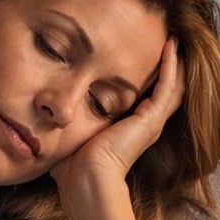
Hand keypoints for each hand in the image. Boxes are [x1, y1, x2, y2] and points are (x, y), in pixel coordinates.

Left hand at [50, 37, 184, 186]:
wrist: (87, 180)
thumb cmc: (74, 168)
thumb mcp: (72, 137)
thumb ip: (67, 126)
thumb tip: (44, 123)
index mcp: (131, 130)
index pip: (147, 99)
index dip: (149, 78)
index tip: (142, 55)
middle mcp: (146, 125)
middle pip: (166, 91)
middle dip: (168, 67)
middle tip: (168, 41)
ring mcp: (152, 122)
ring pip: (173, 86)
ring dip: (174, 62)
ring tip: (173, 38)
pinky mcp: (152, 118)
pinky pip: (168, 86)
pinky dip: (171, 65)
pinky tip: (171, 46)